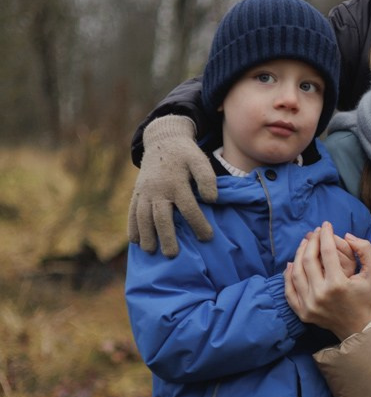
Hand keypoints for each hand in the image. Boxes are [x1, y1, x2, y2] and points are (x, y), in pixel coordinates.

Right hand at [127, 115, 217, 257]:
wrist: (162, 140)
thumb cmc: (185, 154)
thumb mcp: (199, 160)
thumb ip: (207, 178)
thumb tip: (212, 200)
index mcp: (176, 182)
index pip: (188, 207)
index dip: (198, 224)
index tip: (207, 238)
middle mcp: (158, 189)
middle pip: (161, 216)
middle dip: (166, 236)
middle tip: (172, 255)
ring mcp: (144, 191)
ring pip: (142, 216)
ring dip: (146, 235)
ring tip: (151, 252)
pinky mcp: (137, 193)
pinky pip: (132, 212)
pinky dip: (132, 227)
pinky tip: (135, 242)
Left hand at [285, 222, 370, 337]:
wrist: (358, 327)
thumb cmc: (366, 297)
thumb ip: (365, 250)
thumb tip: (347, 235)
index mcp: (338, 284)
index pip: (326, 252)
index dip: (325, 235)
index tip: (326, 225)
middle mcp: (320, 295)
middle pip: (308, 260)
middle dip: (311, 241)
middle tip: (315, 232)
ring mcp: (309, 305)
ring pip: (296, 272)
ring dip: (299, 254)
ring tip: (305, 243)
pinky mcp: (302, 312)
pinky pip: (289, 290)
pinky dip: (288, 275)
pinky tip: (292, 263)